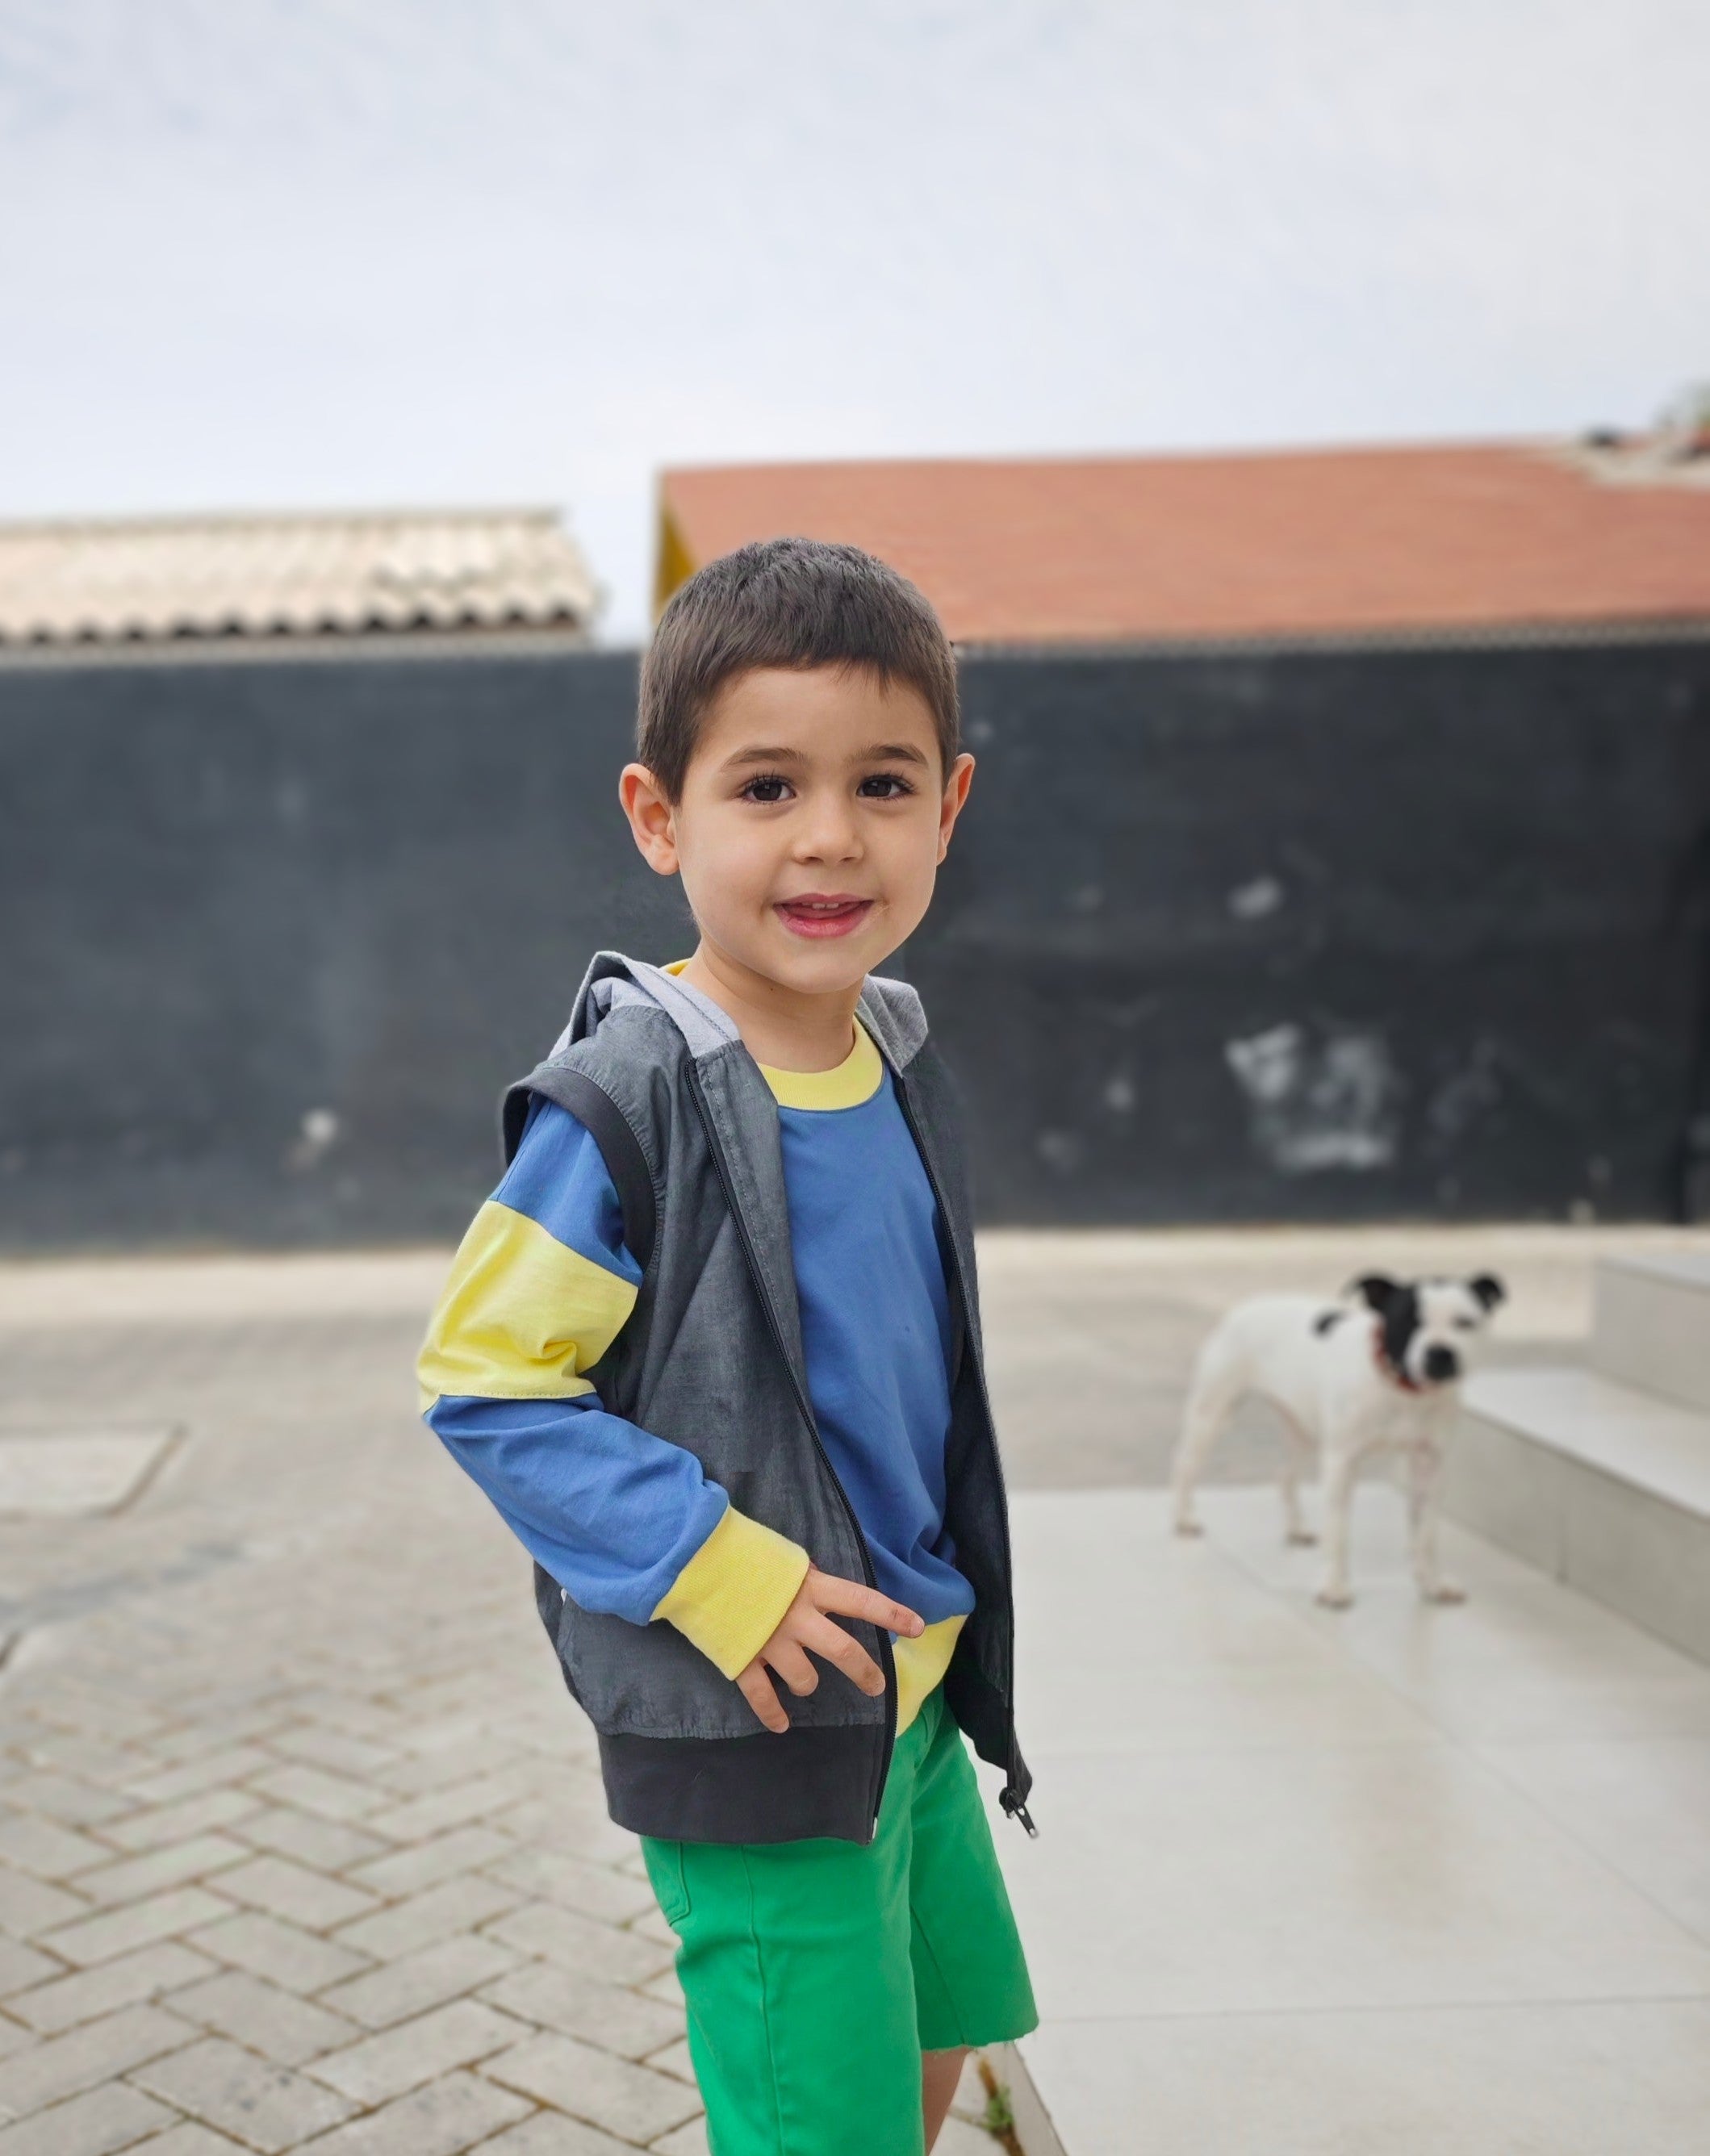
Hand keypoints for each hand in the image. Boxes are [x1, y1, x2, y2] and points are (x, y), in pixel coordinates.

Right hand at [736, 1564, 923, 1732]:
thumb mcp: (785, 1559)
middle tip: (877, 1687)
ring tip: (804, 1684)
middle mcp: (797, 1617)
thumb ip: (807, 1581)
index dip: (892, 1614)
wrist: (695, 1560)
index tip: (918, 1626)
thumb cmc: (743, 1554)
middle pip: (844, 1652)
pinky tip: (781, 1724)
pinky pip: (762, 1698)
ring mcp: (771, 1642)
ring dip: (807, 1685)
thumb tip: (823, 1593)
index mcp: (812, 1587)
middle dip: (865, 1673)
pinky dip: (772, 1714)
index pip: (862, 1601)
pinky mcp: (743, 1660)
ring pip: (805, 1679)